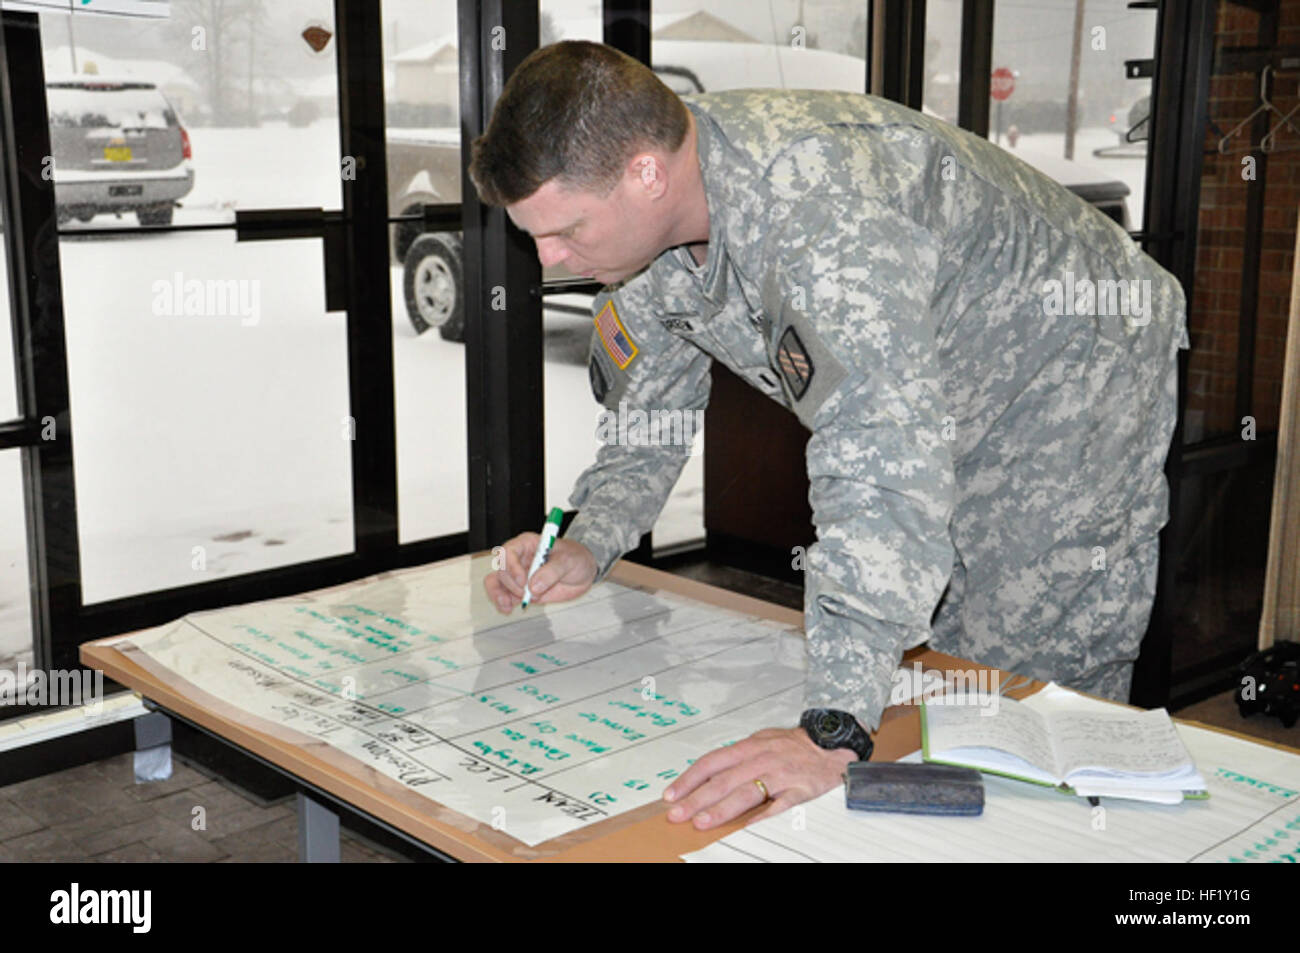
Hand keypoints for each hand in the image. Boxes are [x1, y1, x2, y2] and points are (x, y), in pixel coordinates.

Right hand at [484, 534, 598, 613]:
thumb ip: (551, 572)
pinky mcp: (521, 589)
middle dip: (513, 585)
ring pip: (497, 582)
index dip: (512, 566)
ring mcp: (519, 575)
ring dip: (500, 595)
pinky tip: (507, 610)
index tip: (523, 581)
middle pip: (502, 570)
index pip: (509, 551)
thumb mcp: (568, 561)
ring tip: (508, 605)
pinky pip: (503, 595)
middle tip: (530, 594)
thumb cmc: (576, 558)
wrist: (582, 572)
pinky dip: (502, 603)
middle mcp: (519, 558)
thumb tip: (533, 587)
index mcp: (528, 544)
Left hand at [662, 725, 856, 829]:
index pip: (712, 762)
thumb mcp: (763, 743)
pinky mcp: (801, 789)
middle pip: (723, 780)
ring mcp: (781, 774)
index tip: (671, 795)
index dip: (689, 779)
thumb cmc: (795, 746)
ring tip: (701, 822)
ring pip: (746, 793)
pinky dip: (763, 817)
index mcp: (750, 747)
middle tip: (677, 814)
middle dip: (696, 799)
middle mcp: (762, 759)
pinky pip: (779, 805)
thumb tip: (709, 775)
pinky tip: (746, 828)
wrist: (833, 744)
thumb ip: (739, 758)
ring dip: (721, 809)